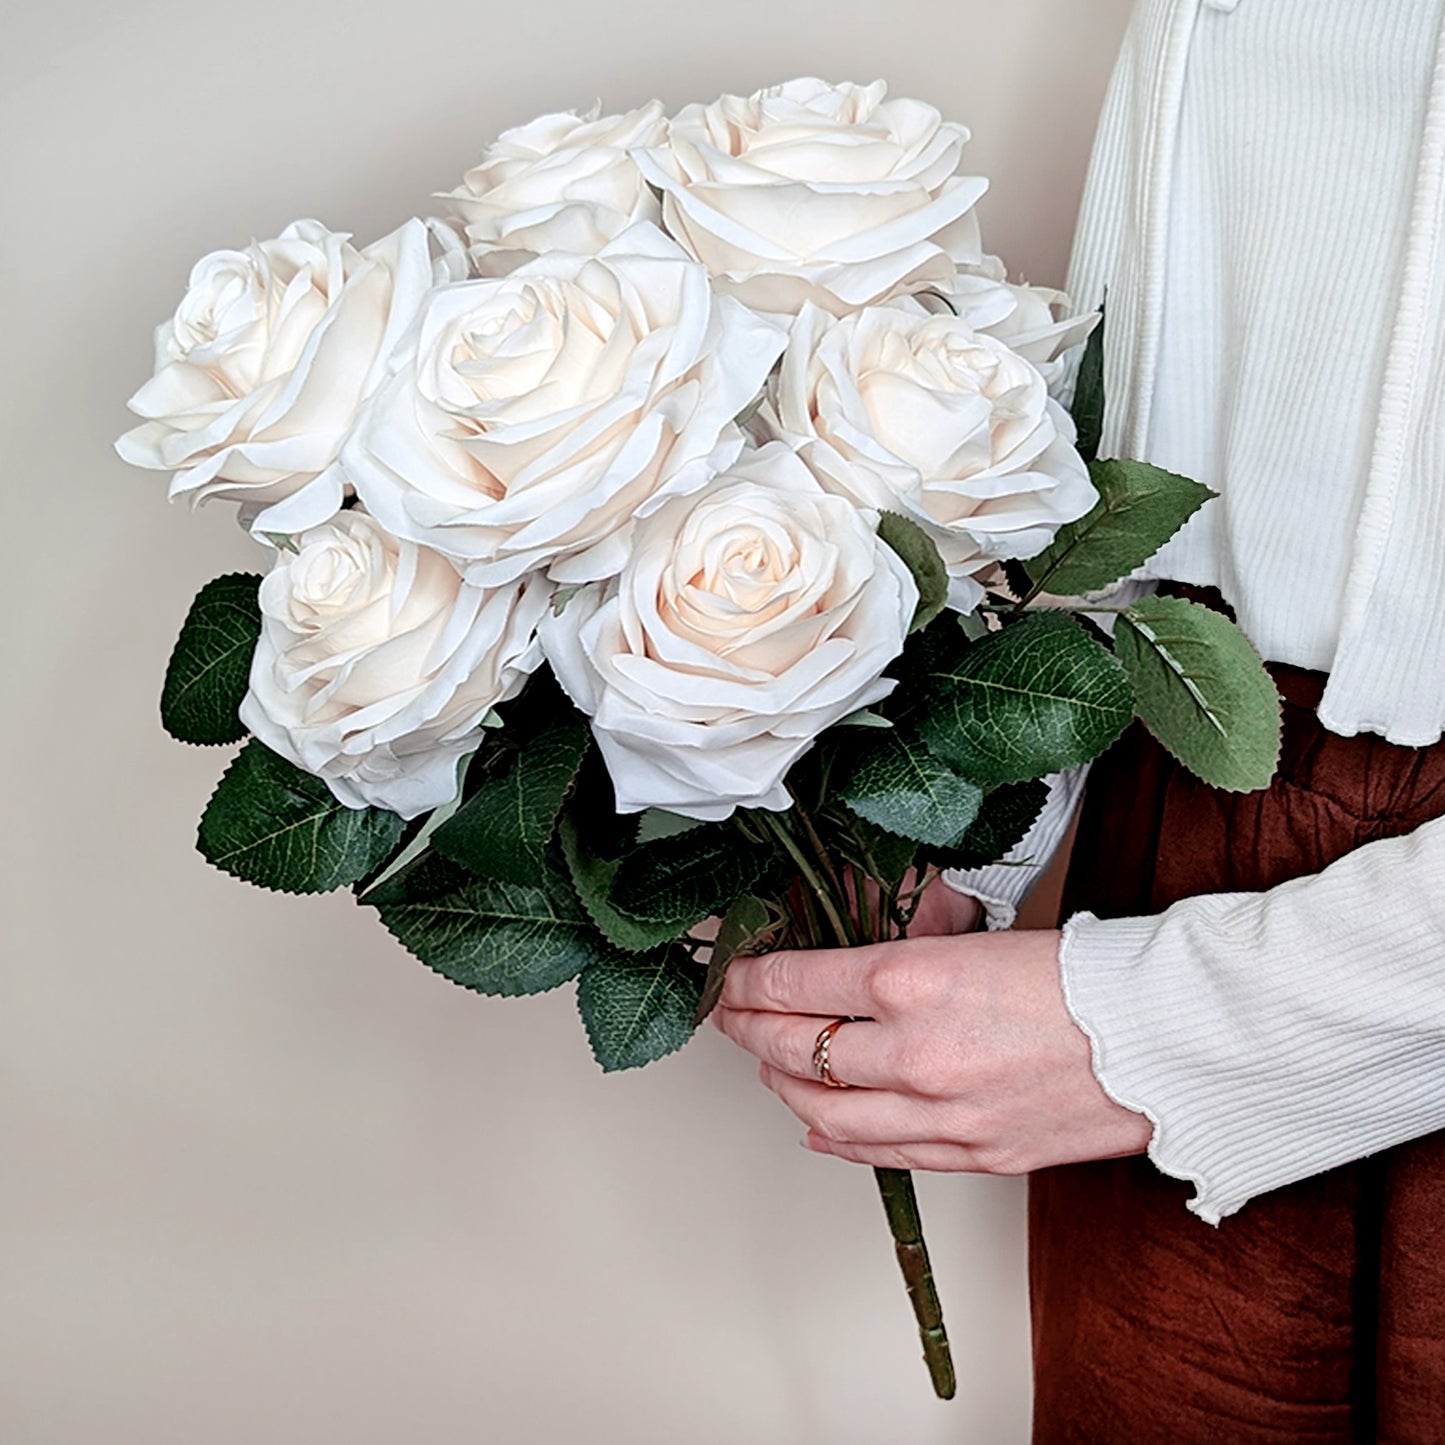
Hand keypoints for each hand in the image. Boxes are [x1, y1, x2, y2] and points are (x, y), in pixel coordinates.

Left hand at [713, 929, 1151, 1172]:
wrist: (1165, 1037)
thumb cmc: (1085, 975)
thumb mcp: (973, 940)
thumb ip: (898, 962)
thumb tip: (842, 971)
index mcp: (910, 980)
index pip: (792, 983)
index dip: (749, 981)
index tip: (734, 978)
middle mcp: (914, 1052)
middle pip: (793, 1050)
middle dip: (749, 1030)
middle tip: (733, 1016)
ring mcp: (940, 1114)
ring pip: (821, 1113)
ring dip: (782, 1087)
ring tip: (768, 1067)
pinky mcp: (971, 1156)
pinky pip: (877, 1154)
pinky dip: (833, 1140)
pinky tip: (816, 1128)